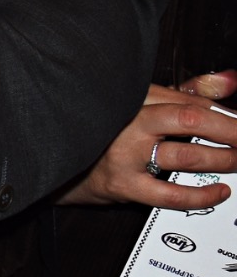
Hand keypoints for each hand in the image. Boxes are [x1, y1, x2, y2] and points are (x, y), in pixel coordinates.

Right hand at [57, 83, 236, 209]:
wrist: (58, 159)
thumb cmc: (103, 128)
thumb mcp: (141, 101)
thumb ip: (187, 92)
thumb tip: (229, 81)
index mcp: (133, 95)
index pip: (189, 99)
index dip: (224, 112)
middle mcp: (128, 120)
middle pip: (191, 119)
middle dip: (231, 130)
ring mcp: (125, 153)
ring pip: (186, 156)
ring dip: (223, 160)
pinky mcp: (124, 184)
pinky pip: (171, 194)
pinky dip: (202, 195)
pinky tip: (219, 191)